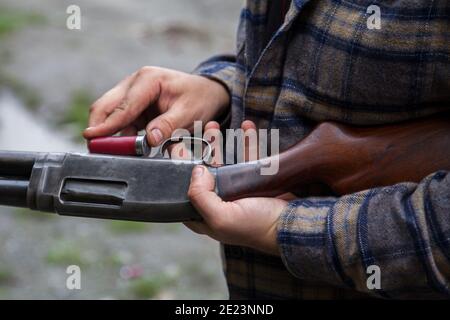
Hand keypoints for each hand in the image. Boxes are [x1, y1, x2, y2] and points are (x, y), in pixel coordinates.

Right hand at [83, 67, 229, 145]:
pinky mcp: (134, 105)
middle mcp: (135, 83)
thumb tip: (150, 139)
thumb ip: (169, 126)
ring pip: (110, 114)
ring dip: (109, 134)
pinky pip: (120, 122)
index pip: (123, 106)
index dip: (106, 124)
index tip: (91, 137)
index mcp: (148, 80)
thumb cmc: (199, 98)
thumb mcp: (189, 113)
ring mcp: (132, 93)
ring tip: (111, 152)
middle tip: (94, 149)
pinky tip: (125, 147)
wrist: (206, 92)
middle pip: (106, 106)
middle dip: (98, 128)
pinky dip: (120, 135)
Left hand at [184, 120, 288, 254]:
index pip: (185, 191)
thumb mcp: (221, 218)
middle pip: (203, 171)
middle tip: (194, 132)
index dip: (177, 171)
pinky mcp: (255, 179)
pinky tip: (246, 126)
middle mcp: (219, 201)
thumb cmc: (256, 227)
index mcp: (205, 214)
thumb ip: (201, 197)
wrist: (292, 224)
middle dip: (199, 150)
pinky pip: (247, 156)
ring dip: (219, 142)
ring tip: (214, 125)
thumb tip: (197, 170)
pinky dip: (246, 141)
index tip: (175, 148)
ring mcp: (237, 190)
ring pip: (224, 160)